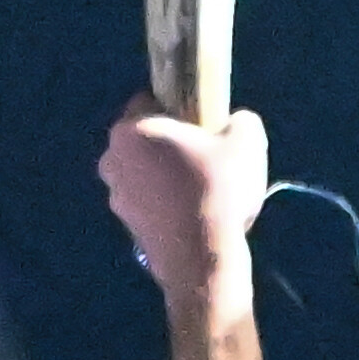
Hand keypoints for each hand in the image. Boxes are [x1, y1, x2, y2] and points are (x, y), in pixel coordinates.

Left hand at [99, 103, 268, 308]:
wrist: (203, 257)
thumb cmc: (218, 190)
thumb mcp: (246, 141)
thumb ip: (241, 121)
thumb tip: (236, 122)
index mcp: (130, 129)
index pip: (148, 102)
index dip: (178, 110)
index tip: (202, 127)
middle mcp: (111, 158)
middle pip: (144, 140)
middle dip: (168, 146)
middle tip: (204, 160)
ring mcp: (114, 195)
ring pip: (143, 173)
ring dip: (165, 177)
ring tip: (202, 193)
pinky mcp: (125, 225)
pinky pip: (147, 204)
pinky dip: (165, 206)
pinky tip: (194, 217)